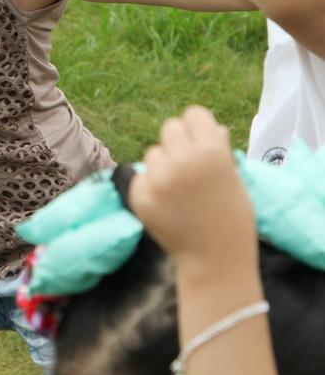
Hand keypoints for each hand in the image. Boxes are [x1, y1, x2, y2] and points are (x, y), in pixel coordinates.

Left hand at [129, 105, 255, 264]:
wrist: (215, 260)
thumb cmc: (232, 218)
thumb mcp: (234, 178)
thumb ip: (218, 149)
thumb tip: (210, 127)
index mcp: (211, 150)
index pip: (193, 114)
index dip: (198, 129)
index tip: (200, 143)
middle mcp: (182, 159)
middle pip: (169, 127)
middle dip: (178, 143)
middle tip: (188, 166)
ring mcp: (158, 178)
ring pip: (154, 153)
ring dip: (164, 165)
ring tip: (181, 191)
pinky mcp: (140, 195)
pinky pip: (142, 176)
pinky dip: (152, 186)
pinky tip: (168, 204)